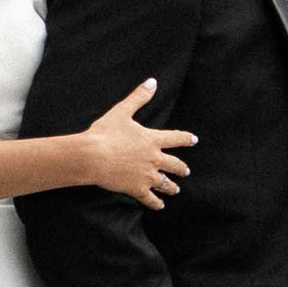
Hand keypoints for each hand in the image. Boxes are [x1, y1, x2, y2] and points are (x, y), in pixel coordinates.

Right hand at [81, 78, 194, 209]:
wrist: (93, 156)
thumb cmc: (105, 132)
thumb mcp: (122, 111)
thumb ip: (139, 97)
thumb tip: (152, 81)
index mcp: (153, 139)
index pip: (177, 138)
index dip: (187, 139)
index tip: (194, 140)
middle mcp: (154, 159)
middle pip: (174, 165)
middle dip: (182, 169)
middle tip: (186, 171)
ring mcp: (146, 175)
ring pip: (165, 183)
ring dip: (171, 187)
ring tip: (175, 190)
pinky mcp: (136, 189)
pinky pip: (150, 198)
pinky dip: (156, 203)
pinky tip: (159, 205)